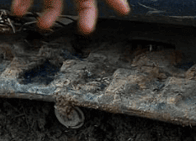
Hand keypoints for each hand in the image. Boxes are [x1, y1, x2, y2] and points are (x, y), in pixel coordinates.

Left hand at [11, 0, 129, 34]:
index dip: (115, 2)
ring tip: (43, 26)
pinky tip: (19, 11)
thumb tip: (123, 7)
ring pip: (53, 2)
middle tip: (86, 30)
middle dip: (84, 18)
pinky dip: (23, 4)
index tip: (123, 12)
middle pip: (82, 3)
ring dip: (47, 16)